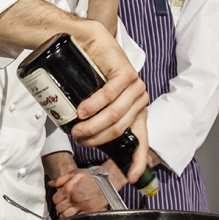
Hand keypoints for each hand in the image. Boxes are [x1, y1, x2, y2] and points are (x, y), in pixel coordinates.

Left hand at [49, 168, 108, 216]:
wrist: (108, 179)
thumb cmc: (92, 175)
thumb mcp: (74, 173)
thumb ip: (61, 179)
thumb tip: (51, 184)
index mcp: (69, 188)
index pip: (55, 199)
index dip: (56, 199)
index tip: (59, 199)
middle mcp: (74, 198)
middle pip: (59, 209)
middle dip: (60, 207)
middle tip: (64, 204)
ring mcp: (82, 205)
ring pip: (66, 216)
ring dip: (65, 214)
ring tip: (69, 210)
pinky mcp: (90, 211)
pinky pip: (78, 218)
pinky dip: (75, 217)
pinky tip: (76, 213)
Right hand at [68, 24, 149, 182]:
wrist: (85, 42)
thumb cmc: (89, 72)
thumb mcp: (95, 105)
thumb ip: (99, 121)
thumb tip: (89, 141)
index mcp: (135, 112)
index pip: (142, 141)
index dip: (138, 161)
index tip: (130, 177)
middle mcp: (139, 101)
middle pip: (118, 129)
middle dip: (95, 137)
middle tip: (78, 136)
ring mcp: (135, 86)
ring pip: (114, 116)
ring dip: (92, 124)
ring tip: (76, 124)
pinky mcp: (127, 74)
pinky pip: (110, 96)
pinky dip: (94, 105)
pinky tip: (82, 109)